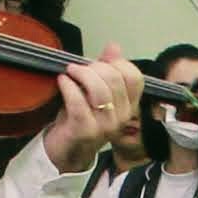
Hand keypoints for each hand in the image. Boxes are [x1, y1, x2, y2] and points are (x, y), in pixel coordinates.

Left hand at [41, 56, 144, 174]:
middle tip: (79, 68)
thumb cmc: (81, 119)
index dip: (116, 63)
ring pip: (98, 89)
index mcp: (129, 106)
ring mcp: (105, 126)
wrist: (66, 151)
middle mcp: (122, 117)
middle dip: (94, 67)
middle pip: (114, 78)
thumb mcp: (96, 92)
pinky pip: (78, 101)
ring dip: (80, 74)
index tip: (99, 63)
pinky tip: (62, 81)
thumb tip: (114, 47)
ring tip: (69, 72)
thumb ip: (106, 69)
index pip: (134, 77)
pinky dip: (68, 86)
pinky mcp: (85, 130)